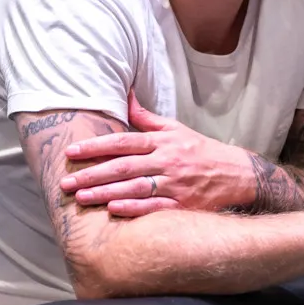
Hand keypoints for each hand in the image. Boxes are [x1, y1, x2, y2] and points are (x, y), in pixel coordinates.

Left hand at [59, 91, 253, 216]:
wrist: (237, 173)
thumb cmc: (200, 150)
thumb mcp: (175, 128)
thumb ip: (146, 117)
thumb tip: (125, 94)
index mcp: (163, 141)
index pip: (124, 142)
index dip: (96, 146)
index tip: (72, 151)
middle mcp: (167, 161)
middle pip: (124, 167)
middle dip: (93, 173)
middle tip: (66, 181)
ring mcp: (175, 184)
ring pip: (136, 188)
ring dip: (106, 193)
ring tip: (81, 198)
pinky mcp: (184, 205)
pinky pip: (156, 208)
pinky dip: (135, 208)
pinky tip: (114, 210)